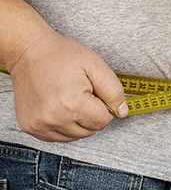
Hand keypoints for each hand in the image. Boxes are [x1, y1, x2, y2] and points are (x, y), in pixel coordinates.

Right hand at [9, 30, 127, 141]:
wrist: (28, 52)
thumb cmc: (62, 56)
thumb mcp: (96, 66)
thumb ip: (114, 91)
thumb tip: (122, 112)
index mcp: (71, 104)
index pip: (103, 121)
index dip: (104, 106)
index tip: (93, 92)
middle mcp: (54, 119)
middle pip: (91, 130)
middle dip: (92, 114)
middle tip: (80, 93)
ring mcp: (39, 125)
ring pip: (76, 135)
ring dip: (79, 121)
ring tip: (69, 99)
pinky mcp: (30, 127)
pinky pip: (59, 136)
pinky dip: (64, 125)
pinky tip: (59, 107)